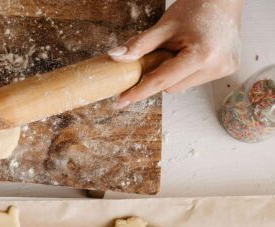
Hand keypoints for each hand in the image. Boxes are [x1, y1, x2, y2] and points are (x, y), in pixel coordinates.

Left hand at [108, 0, 242, 107]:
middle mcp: (217, 66)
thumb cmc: (196, 8)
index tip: (121, 101)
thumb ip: (140, 45)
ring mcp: (224, 70)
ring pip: (182, 85)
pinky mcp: (227, 70)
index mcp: (202, 55)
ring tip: (181, 49)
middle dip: (159, 75)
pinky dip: (186, 71)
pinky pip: (194, 79)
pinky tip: (192, 53)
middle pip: (171, 87)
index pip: (162, 81)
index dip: (139, 91)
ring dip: (173, 74)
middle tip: (161, 52)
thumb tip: (116, 57)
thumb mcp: (164, 26)